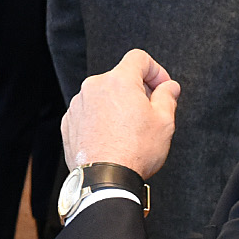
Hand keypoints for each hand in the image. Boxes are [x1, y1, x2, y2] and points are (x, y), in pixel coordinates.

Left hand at [60, 48, 179, 177]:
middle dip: (137, 90)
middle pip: (120, 78)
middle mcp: (94, 87)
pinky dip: (101, 119)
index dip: (155, 70)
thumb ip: (167, 96)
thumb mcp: (164, 122)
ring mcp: (78, 105)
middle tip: (150, 112)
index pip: (139, 58)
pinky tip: (112, 138)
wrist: (104, 180)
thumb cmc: (134, 152)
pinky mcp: (69, 122)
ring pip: (103, 96)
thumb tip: (169, 87)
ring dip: (117, 105)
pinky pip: (89, 112)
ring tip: (129, 130)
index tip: (161, 88)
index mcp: (118, 81)